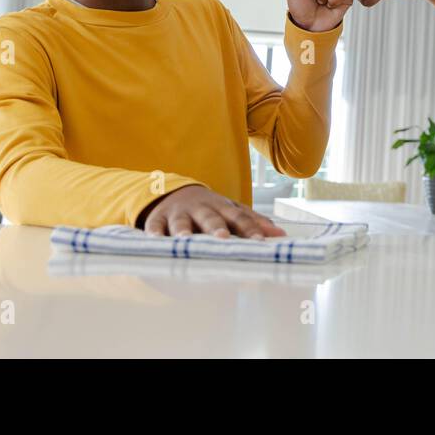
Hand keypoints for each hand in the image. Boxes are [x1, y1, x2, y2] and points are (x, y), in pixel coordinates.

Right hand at [138, 184, 286, 237]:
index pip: (239, 218)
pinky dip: (153, 233)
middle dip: (216, 228)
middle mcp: (201, 209)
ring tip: (186, 241)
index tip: (261, 242)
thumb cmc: (210, 208)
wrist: (175, 192)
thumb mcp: (231, 210)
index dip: (250, 229)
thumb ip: (254, 222)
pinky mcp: (158, 219)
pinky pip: (154, 227)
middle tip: (222, 239)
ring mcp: (178, 213)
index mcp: (222, 207)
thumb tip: (281, 235)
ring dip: (184, 231)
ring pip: (181, 223)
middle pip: (210, 218)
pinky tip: (154, 241)